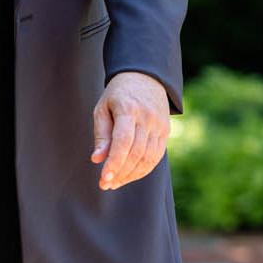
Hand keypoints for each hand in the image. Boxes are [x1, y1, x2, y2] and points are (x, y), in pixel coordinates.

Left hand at [90, 72, 169, 190]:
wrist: (145, 78)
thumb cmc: (118, 95)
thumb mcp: (103, 108)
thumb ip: (101, 134)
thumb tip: (97, 159)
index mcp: (129, 109)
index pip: (123, 141)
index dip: (114, 163)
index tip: (103, 179)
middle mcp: (148, 118)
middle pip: (136, 152)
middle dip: (120, 173)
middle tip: (105, 185)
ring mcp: (159, 125)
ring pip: (148, 158)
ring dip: (131, 175)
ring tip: (115, 183)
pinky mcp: (165, 132)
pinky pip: (156, 156)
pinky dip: (143, 170)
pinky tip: (129, 175)